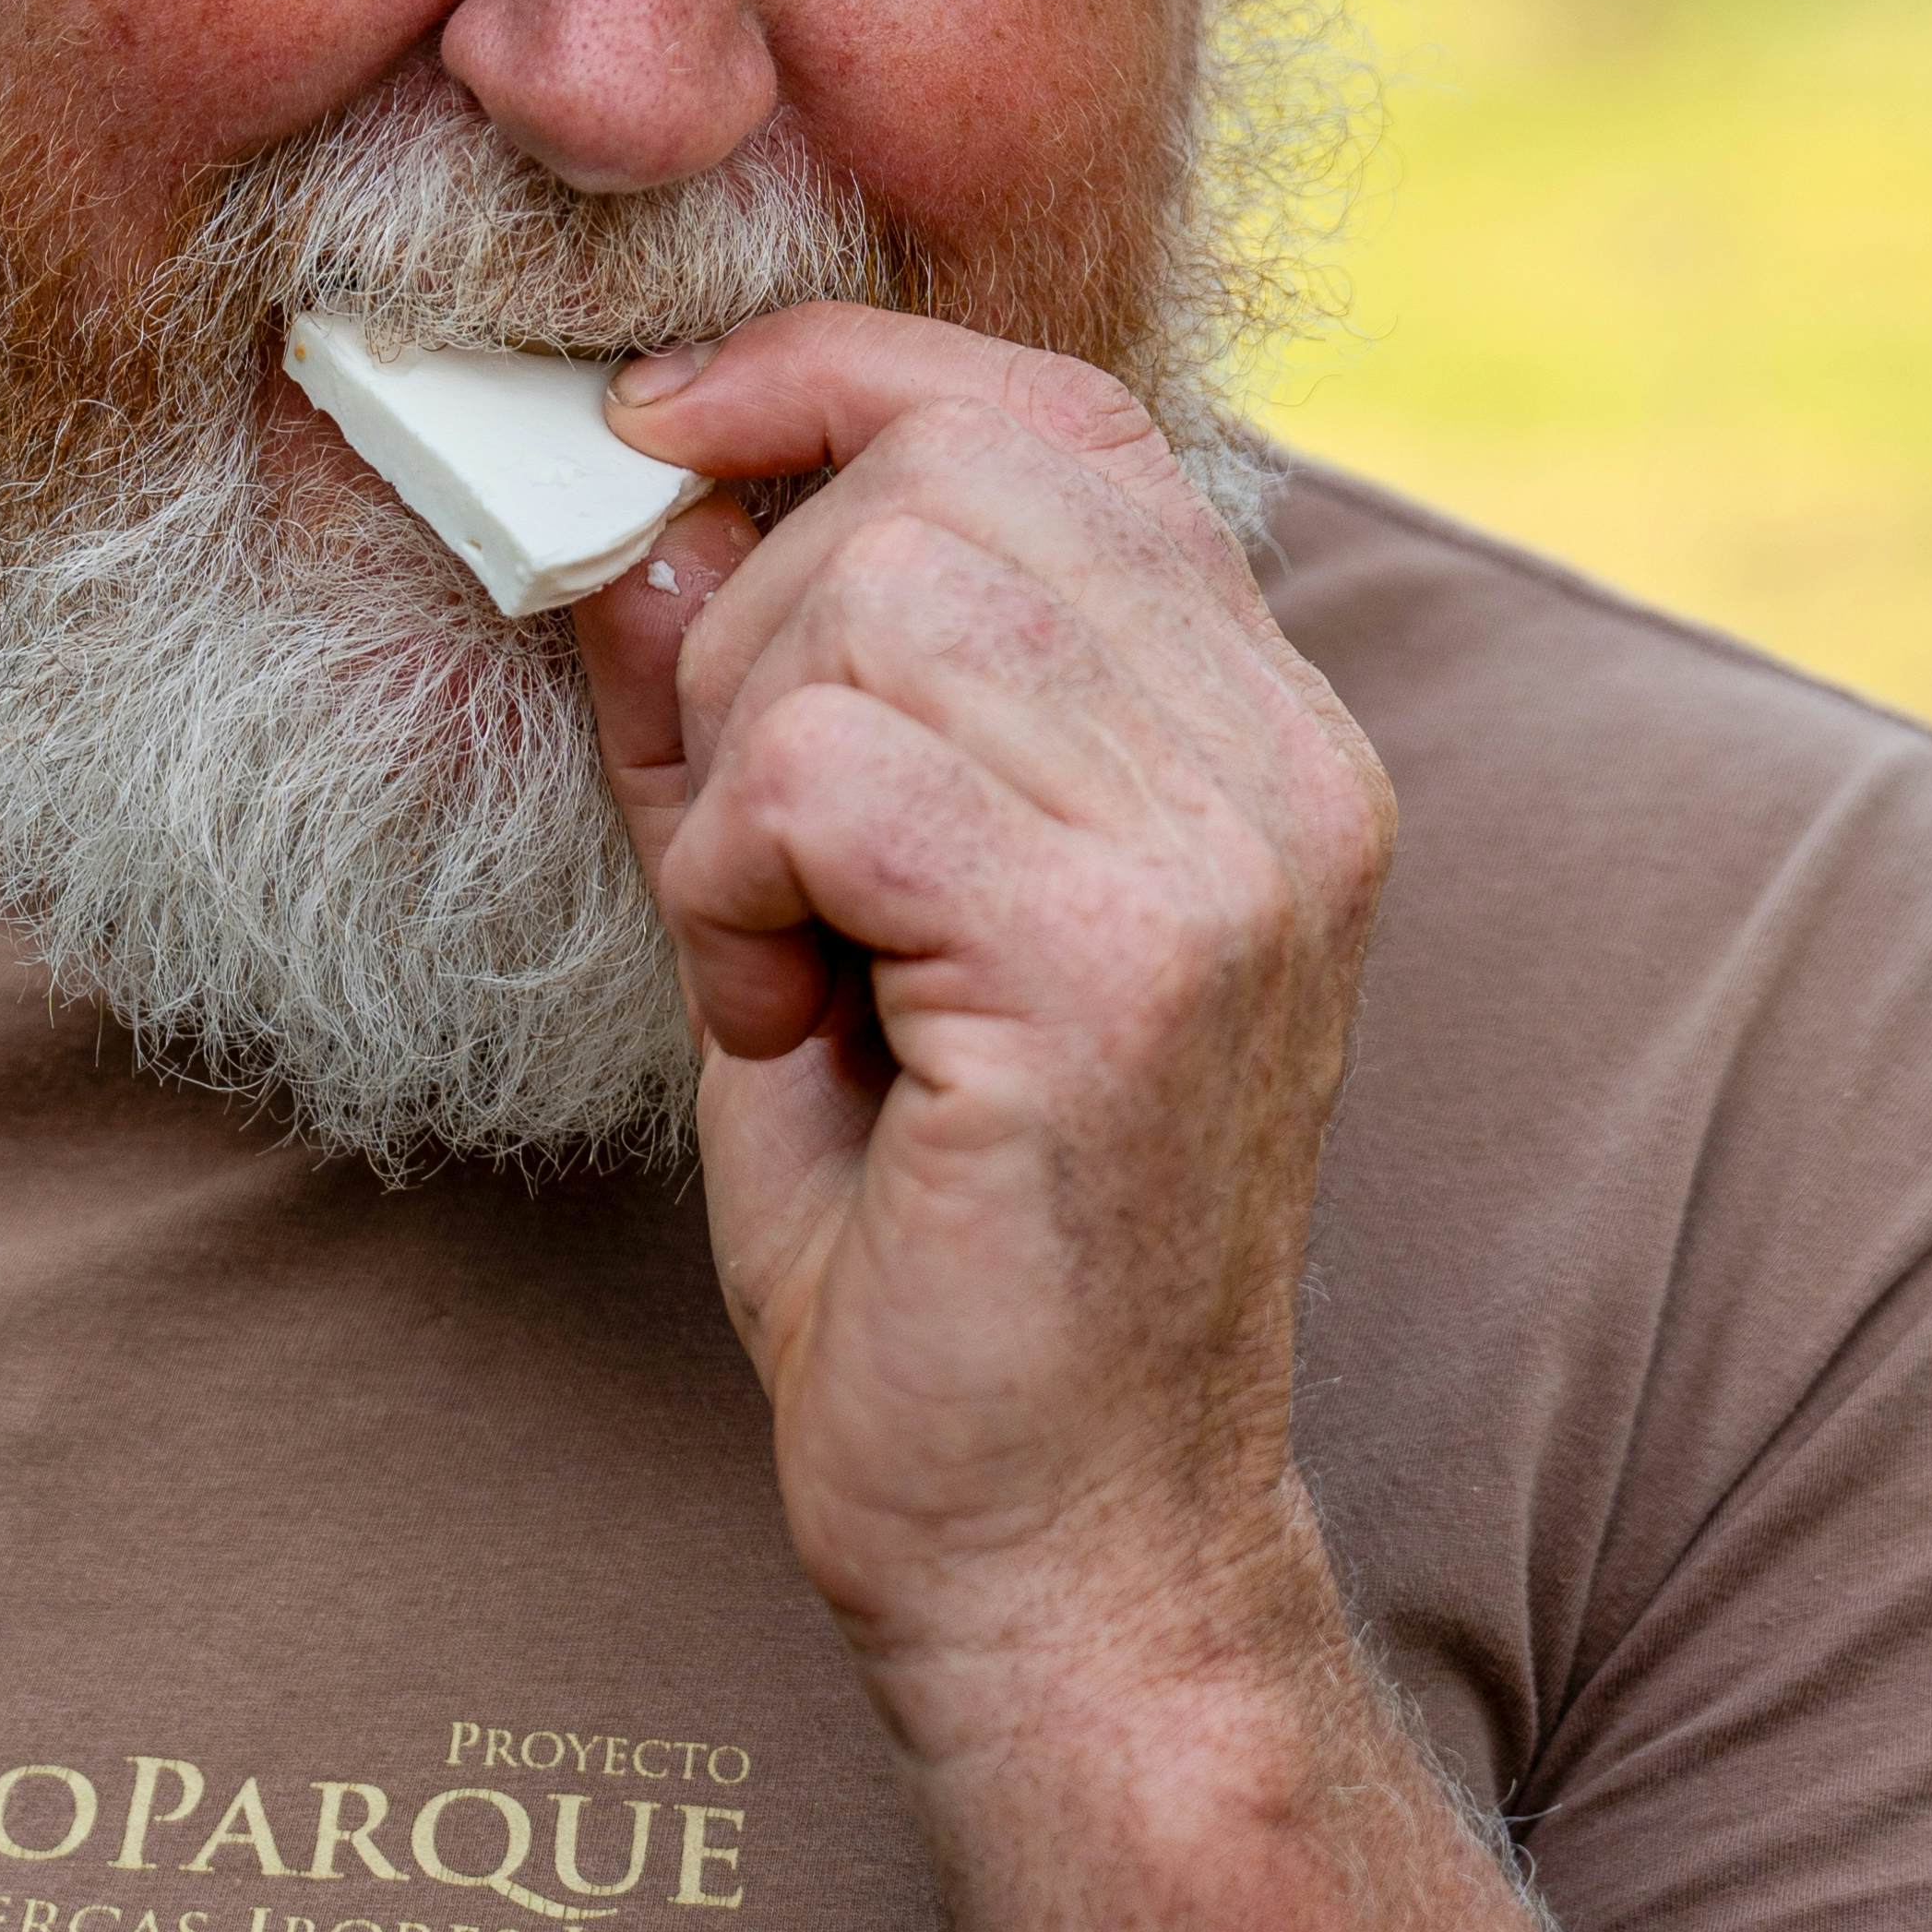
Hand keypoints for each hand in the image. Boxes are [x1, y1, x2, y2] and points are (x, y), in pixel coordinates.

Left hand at [576, 311, 1393, 1741]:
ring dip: (743, 772)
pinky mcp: (1124, 968)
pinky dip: (737, 883)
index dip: (838, 376)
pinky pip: (825, 773)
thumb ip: (763, 701)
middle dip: (758, 626)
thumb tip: (643, 499)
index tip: (663, 432)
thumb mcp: (836, 915)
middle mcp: (1288, 764)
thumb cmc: (940, 1250)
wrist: (1060, 1555)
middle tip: (752, 853)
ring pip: (872, 601)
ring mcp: (1229, 860)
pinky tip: (783, 1024)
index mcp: (1264, 730)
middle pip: (941, 477)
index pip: (1061, 410)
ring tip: (784, 957)